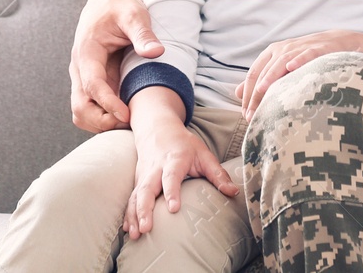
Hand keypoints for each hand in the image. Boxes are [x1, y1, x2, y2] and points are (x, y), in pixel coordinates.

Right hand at [68, 0, 163, 131]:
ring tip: (129, 121)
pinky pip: (91, 106)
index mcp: (87, 51)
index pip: (92, 86)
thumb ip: (143, 34)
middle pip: (80, 107)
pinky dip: (103, 116)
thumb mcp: (134, 14)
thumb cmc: (120, 5)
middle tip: (130, 123)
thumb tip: (157, 52)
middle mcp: (79, 67)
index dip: (108, 104)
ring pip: (82, 111)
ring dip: (101, 122)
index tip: (127, 116)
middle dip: (102, 121)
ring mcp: (83, 76)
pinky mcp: (91, 80)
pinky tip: (126, 114)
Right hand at [124, 124, 238, 238]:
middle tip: (146, 228)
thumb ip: (218, 174)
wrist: (158, 129)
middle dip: (145, 209)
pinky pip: (131, 198)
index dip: (172, 192)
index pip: (172, 177)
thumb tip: (234, 192)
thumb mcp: (204, 154)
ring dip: (134, 215)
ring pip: (136, 195)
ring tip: (136, 234)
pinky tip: (128, 230)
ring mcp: (144, 175)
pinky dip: (128, 214)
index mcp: (174, 160)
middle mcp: (156, 168)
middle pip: (148, 188)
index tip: (174, 209)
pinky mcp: (137, 181)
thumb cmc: (184, 144)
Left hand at [234, 30, 362, 119]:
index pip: (254, 74)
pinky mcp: (320, 47)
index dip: (248, 95)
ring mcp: (302, 47)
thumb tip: (237, 93)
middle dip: (256, 93)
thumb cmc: (312, 60)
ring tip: (262, 90)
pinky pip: (307, 52)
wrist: (345, 44)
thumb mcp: (286, 67)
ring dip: (271, 76)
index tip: (246, 116)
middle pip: (264, 71)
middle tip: (252, 115)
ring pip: (281, 61)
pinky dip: (299, 58)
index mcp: (273, 54)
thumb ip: (263, 79)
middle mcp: (284, 49)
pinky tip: (291, 66)